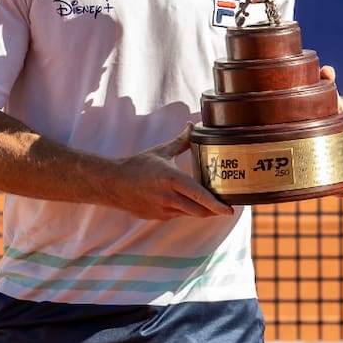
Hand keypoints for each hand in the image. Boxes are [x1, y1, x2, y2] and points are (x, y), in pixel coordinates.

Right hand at [112, 124, 235, 219]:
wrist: (113, 184)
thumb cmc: (138, 166)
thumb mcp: (161, 151)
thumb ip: (181, 141)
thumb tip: (192, 125)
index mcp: (172, 179)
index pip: (200, 195)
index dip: (217, 205)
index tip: (230, 210)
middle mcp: (168, 197)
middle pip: (200, 210)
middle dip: (214, 210)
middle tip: (226, 205)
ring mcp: (163, 210)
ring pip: (190, 214)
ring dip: (200, 210)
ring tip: (210, 203)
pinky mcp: (158, 217)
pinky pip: (178, 215)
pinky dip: (185, 209)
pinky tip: (184, 201)